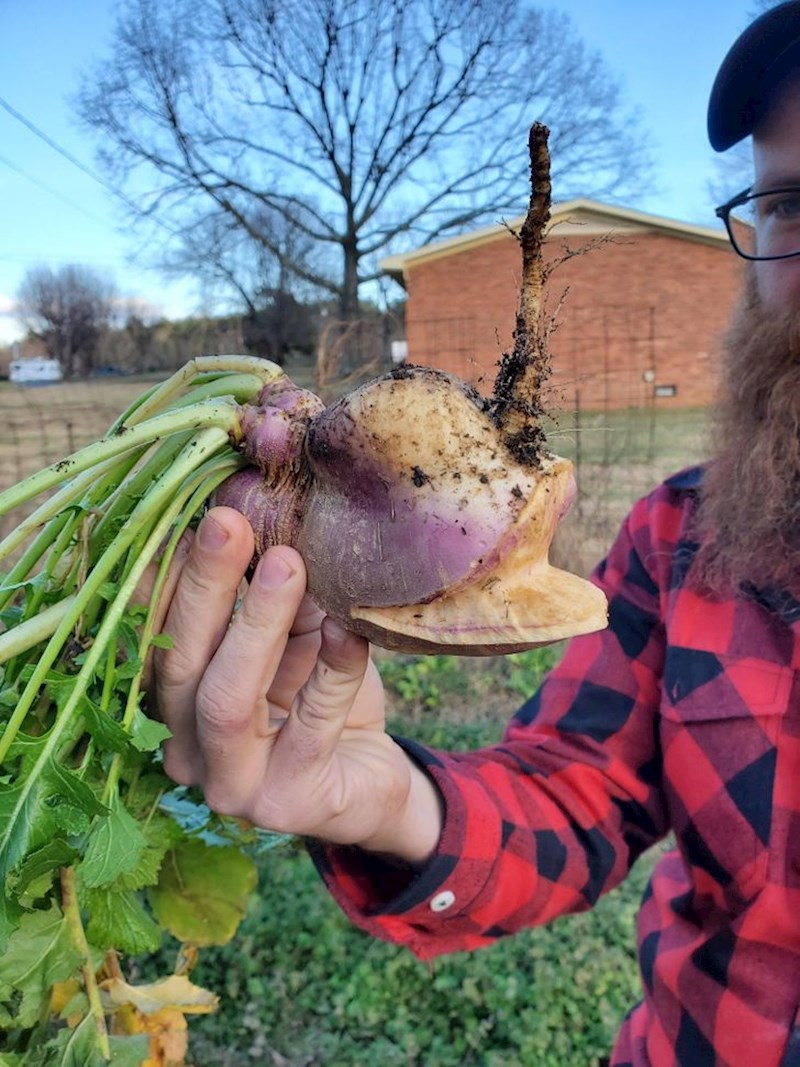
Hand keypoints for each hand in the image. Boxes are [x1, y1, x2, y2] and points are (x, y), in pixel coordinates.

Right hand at [152, 506, 441, 860]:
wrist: (369, 783)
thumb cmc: (318, 701)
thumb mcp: (292, 638)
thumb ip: (269, 593)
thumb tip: (259, 514)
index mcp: (175, 704)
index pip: (156, 637)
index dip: (166, 577)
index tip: (185, 515)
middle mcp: (186, 749)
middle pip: (181, 664)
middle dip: (204, 587)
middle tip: (227, 522)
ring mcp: (233, 784)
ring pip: (228, 699)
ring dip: (255, 624)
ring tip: (285, 563)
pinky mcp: (290, 802)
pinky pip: (312, 724)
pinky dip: (331, 669)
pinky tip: (347, 629)